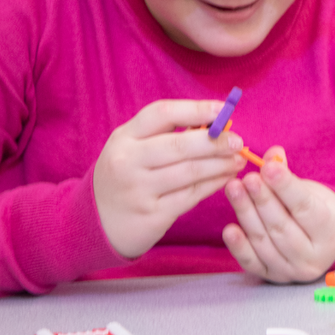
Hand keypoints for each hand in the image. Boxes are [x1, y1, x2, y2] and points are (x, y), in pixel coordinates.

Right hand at [94, 99, 248, 258]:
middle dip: (215, 141)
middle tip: (239, 141)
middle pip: (180, 145)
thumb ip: (166, 134)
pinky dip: (214, 184)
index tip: (224, 109)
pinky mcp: (152, 215)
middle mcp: (127, 162)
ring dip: (221, 164)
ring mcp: (138, 190)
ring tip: (239, 159)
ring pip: (190, 172)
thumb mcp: (133, 149)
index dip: (196, 109)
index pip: (162, 113)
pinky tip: (227, 177)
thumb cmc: (125, 177)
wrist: (95, 224)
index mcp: (123, 138)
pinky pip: (191, 195)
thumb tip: (216, 123)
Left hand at [222, 149, 334, 282]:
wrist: (325, 244)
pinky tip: (229, 229)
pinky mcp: (273, 277)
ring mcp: (293, 270)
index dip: (286, 187)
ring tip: (233, 189)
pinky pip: (253, 263)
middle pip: (282, 226)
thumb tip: (273, 154)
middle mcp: (314, 256)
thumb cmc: (318, 212)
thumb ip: (288, 176)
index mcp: (331, 230)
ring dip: (246, 214)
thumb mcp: (311, 191)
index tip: (268, 168)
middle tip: (247, 178)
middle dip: (262, 199)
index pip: (306, 208)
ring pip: (265, 242)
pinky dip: (239, 247)